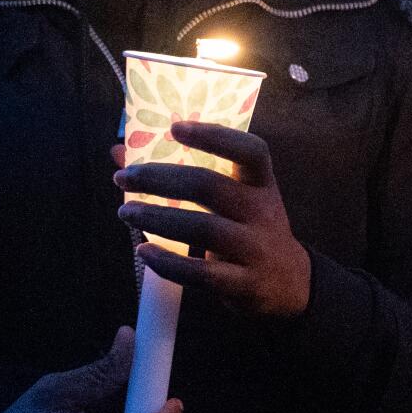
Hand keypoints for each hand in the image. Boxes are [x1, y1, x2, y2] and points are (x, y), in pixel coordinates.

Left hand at [115, 122, 312, 318]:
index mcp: (262, 185)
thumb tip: (120, 152)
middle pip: (211, 187)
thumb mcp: (234, 199)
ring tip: (125, 212)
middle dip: (161, 178)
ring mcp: (255, 249)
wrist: (291, 283)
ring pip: (203, 229)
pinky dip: (168, 263)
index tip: (175, 128)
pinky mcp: (244, 284)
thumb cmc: (250, 230)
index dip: (215, 136)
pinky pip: (201, 274)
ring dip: (157, 217)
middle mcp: (263, 212)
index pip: (250, 151)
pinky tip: (144, 251)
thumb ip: (183, 176)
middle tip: (124, 177)